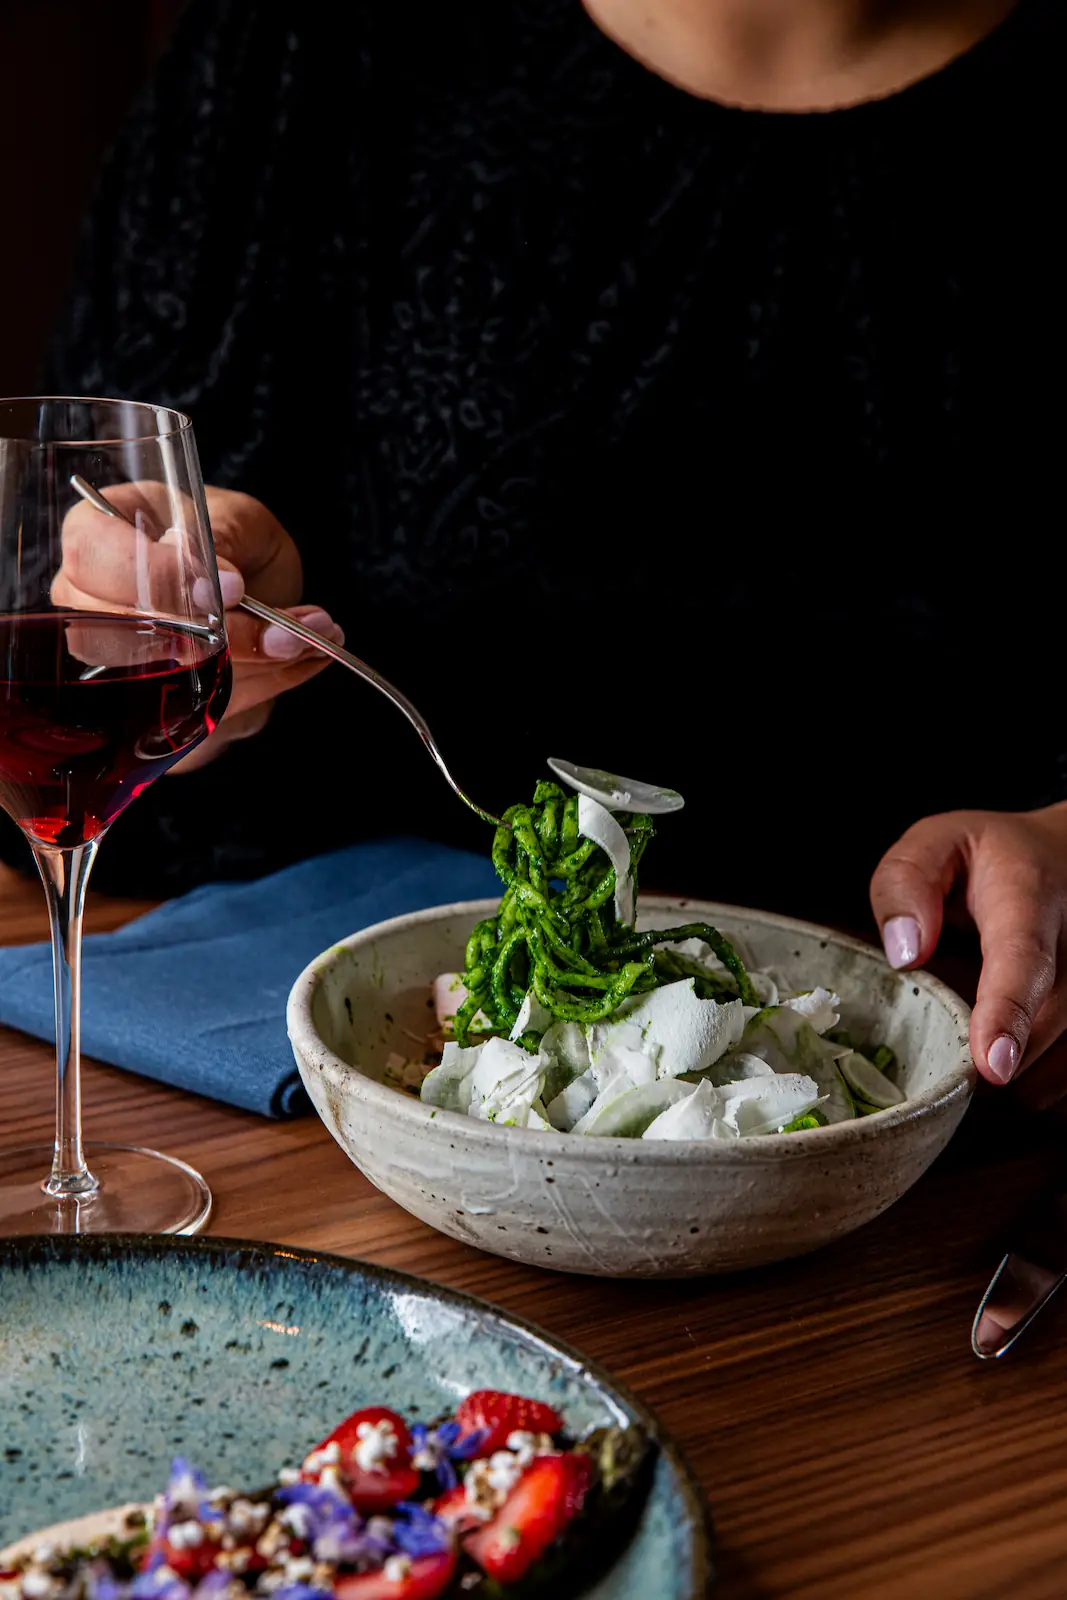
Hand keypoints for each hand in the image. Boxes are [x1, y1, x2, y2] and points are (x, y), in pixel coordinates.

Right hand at [54, 482, 342, 771]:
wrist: (255, 593)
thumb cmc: (234, 541)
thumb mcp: (239, 520)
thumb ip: (221, 540)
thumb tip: (214, 585)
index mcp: (96, 529)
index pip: (94, 556)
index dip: (160, 578)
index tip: (233, 588)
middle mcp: (84, 599)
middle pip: (112, 634)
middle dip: (212, 640)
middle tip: (284, 631)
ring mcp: (108, 659)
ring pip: (158, 684)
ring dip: (246, 669)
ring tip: (304, 638)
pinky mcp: (149, 705)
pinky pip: (194, 713)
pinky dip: (258, 690)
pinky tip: (300, 659)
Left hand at [870, 804, 1066, 1102]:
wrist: (1063, 854)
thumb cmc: (990, 855)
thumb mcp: (936, 842)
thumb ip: (907, 882)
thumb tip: (905, 953)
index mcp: (1031, 894)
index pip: (1026, 959)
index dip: (1009, 1013)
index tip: (992, 1065)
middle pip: (1049, 1022)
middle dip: (996, 1056)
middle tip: (944, 1062)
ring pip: (1064, 1056)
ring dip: (1016, 1074)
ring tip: (970, 1051)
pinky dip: (1033, 1078)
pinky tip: (1000, 1057)